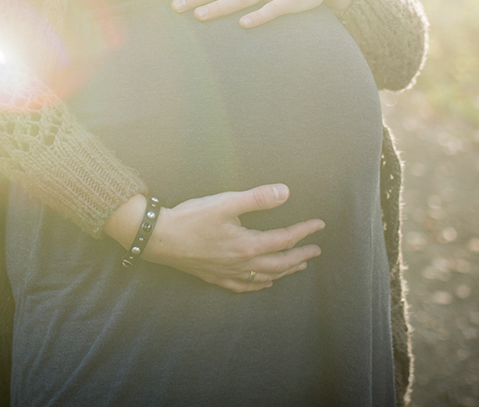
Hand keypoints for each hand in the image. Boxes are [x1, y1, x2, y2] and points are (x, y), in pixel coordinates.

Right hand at [104, 185, 325, 292]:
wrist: (159, 238)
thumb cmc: (191, 218)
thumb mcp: (226, 202)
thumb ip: (257, 198)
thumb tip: (285, 192)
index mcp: (248, 245)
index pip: (284, 239)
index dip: (304, 232)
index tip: (319, 225)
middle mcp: (242, 264)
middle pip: (280, 263)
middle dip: (300, 256)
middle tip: (316, 250)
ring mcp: (228, 273)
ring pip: (265, 277)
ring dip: (284, 272)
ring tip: (298, 267)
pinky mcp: (215, 277)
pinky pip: (243, 286)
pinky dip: (259, 286)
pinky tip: (263, 284)